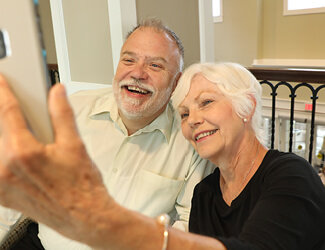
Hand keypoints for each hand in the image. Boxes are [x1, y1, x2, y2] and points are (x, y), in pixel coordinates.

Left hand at [0, 75, 114, 246]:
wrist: (84, 216)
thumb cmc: (82, 186)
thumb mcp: (74, 144)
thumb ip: (62, 114)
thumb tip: (57, 93)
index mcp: (22, 153)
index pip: (7, 112)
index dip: (3, 91)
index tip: (1, 81)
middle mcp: (4, 169)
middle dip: (6, 114)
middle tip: (21, 110)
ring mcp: (0, 184)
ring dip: (8, 135)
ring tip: (31, 136)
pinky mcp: (2, 194)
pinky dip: (6, 154)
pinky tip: (25, 154)